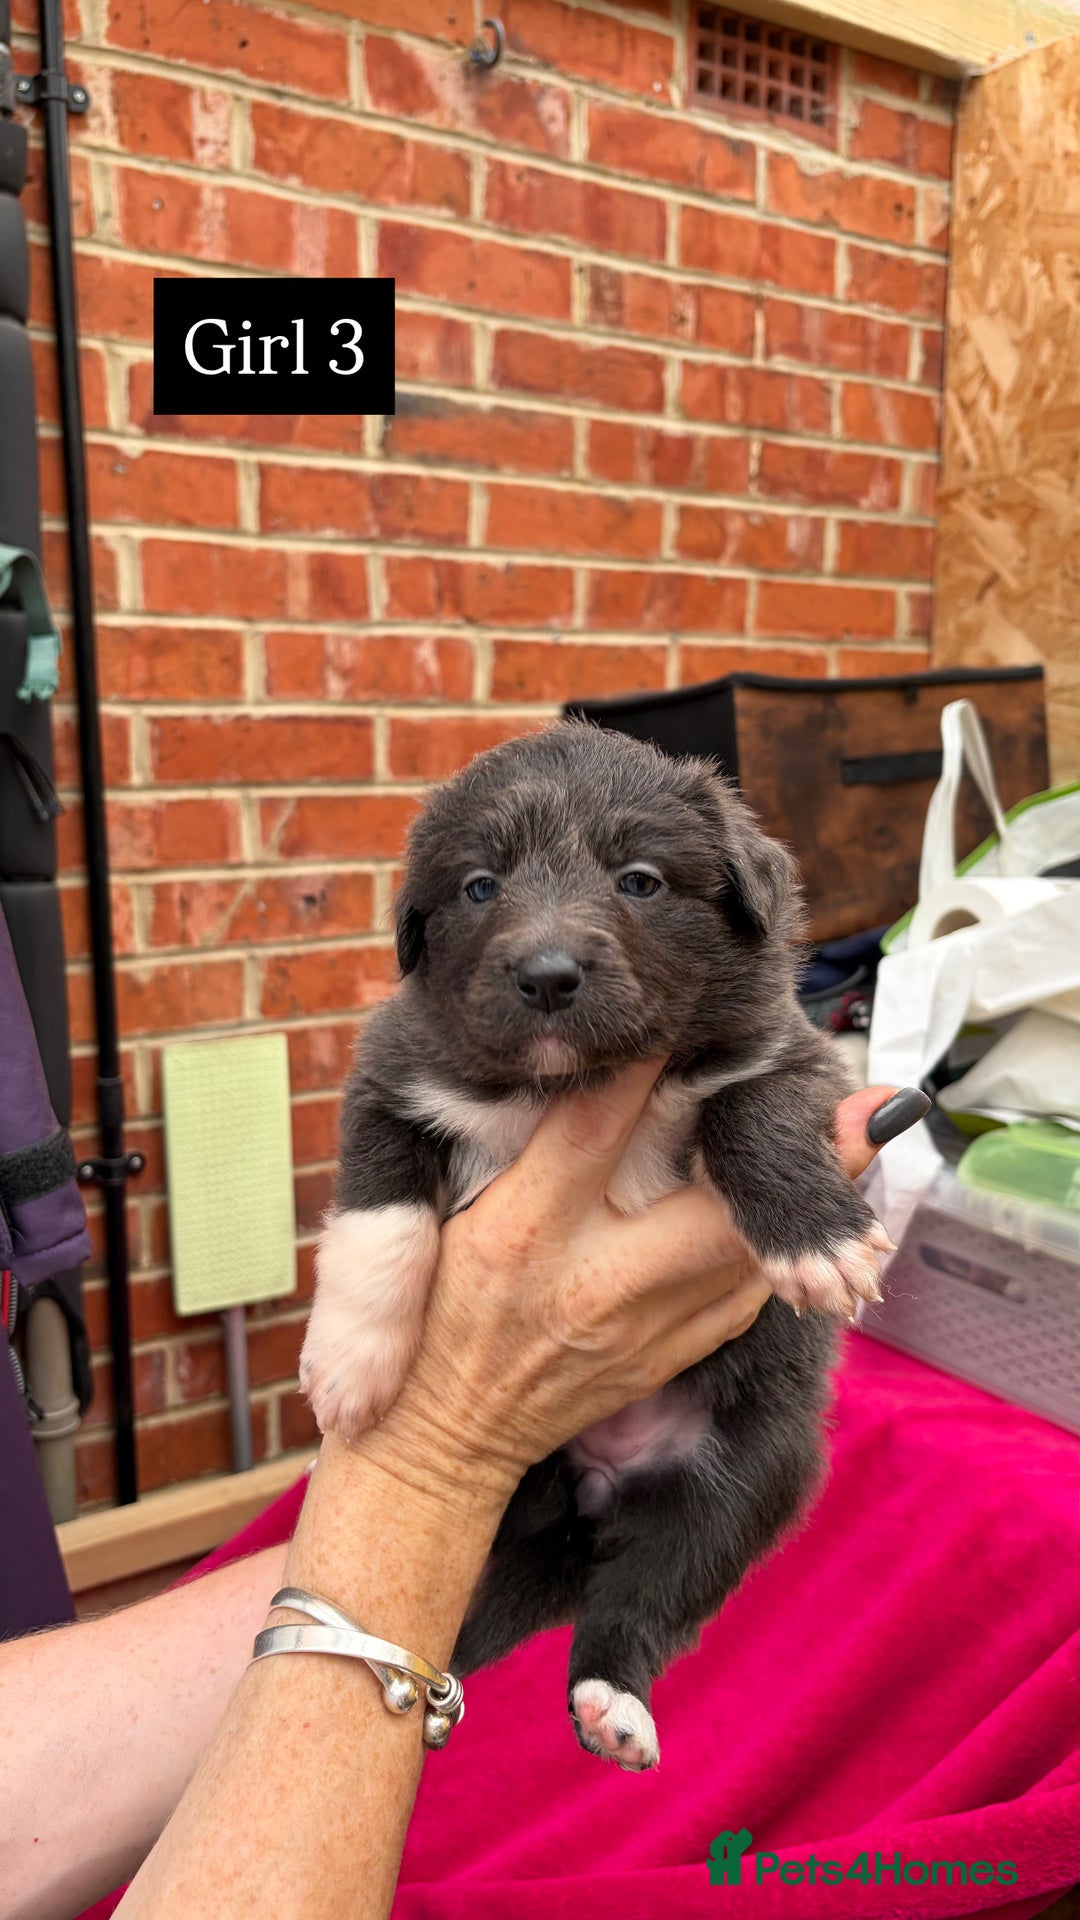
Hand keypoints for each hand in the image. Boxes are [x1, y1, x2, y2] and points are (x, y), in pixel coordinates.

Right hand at [361, 1065, 899, 1508]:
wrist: (447, 1438)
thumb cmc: (448, 1315)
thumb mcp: (465, 1223)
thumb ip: (536, 1149)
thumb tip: (604, 1073)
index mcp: (528, 1231)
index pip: (593, 1132)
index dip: (642, 1070)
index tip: (690, 1019)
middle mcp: (599, 1283)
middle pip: (715, 1212)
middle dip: (798, 1161)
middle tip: (877, 1106)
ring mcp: (646, 1333)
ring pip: (746, 1263)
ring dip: (808, 1207)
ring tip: (869, 1140)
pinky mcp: (669, 1358)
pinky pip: (738, 1302)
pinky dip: (774, 1254)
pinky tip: (798, 1219)